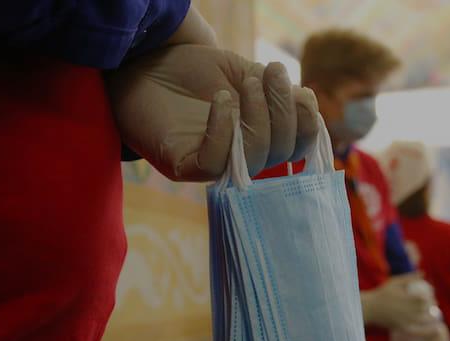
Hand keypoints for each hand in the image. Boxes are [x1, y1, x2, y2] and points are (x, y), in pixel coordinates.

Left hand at [106, 44, 319, 180]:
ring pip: (254, 159)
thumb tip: (306, 102)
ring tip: (246, 83)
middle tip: (269, 72)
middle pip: (280, 152)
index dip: (306, 123)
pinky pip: (214, 163)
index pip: (296, 146)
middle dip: (283, 110)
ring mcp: (213, 164)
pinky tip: (220, 99)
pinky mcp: (184, 166)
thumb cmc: (191, 72)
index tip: (300, 90)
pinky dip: (223, 130)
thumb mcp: (240, 72)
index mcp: (259, 136)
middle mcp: (240, 157)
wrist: (143, 66)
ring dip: (258, 116)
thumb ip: (271, 89)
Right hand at [361, 274, 430, 329]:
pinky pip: (416, 331)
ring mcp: (403, 320)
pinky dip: (425, 331)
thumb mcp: (394, 282)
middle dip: (432, 307)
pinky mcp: (401, 328)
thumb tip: (423, 273)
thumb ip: (409, 278)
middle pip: (424, 310)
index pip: (423, 299)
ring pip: (422, 320)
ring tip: (434, 316)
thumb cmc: (382, 293)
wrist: (369, 308)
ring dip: (431, 318)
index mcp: (405, 298)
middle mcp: (405, 310)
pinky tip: (432, 330)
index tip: (432, 297)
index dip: (430, 298)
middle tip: (435, 305)